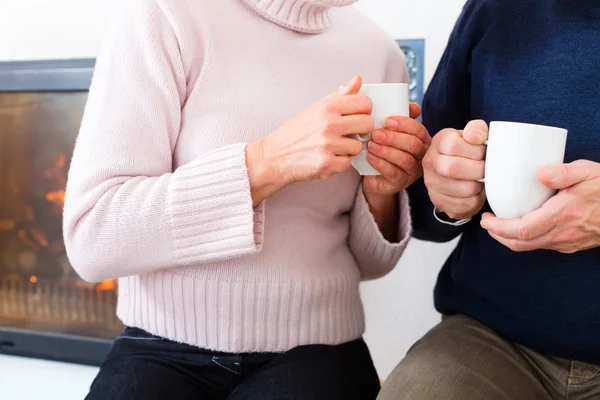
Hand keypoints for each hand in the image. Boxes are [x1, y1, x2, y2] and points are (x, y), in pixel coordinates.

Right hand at [246, 76, 372, 204]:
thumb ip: (341, 95)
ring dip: (348, 148)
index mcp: (328, 107)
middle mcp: (329, 124)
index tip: (356, 116)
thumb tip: (358, 80)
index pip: (365, 103)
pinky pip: (347, 162)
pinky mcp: (327, 163)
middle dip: (361, 130)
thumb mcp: (317, 107)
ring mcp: (328, 144)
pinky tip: (327, 156)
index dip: (363, 111)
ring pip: (358, 146)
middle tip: (349, 133)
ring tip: (334, 146)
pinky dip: (339, 162)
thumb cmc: (296, 131)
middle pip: (367, 124)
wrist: (276, 155)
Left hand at [362, 103, 430, 198]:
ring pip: (404, 159)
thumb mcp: (389, 130)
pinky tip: (370, 157)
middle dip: (393, 138)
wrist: (374, 174)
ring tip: (370, 145)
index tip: (386, 120)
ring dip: (385, 150)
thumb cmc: (383, 147)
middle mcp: (421, 155)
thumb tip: (413, 105)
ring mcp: (413, 171)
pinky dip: (380, 163)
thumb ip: (399, 116)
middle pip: (413, 145)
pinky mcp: (402, 182)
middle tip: (375, 134)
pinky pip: (394, 173)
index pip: (418, 130)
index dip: (404, 124)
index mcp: (421, 139)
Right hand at [422, 120, 487, 219]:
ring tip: (480, 180)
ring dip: (479, 185)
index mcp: (438, 142)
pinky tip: (475, 192)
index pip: (453, 145)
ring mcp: (431, 184)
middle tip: (485, 169)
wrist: (459, 172)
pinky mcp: (439, 201)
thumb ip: (476, 130)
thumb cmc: (469, 152)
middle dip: (478, 170)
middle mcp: (429, 162)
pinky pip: (466, 204)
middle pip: (452, 168)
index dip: (475, 150)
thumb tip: (475, 137)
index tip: (482, 153)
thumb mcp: (473, 136)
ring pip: (463, 189)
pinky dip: (477, 199)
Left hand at [480, 160, 599, 252]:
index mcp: (562, 216)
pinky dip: (526, 239)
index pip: (521, 230)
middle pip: (520, 243)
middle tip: (487, 222)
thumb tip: (540, 173)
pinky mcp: (572, 245)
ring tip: (499, 224)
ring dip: (510, 238)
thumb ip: (564, 172)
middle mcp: (562, 234)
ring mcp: (567, 242)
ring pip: (530, 247)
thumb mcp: (589, 171)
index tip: (485, 219)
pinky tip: (523, 225)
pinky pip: (543, 245)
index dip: (498, 228)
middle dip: (498, 235)